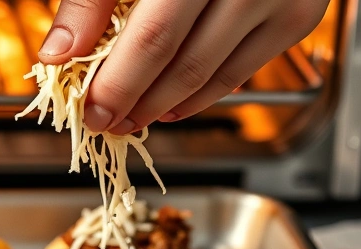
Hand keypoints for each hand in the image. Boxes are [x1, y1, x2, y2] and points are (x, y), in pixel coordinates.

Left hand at [39, 0, 329, 133]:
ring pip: (214, 74)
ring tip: (133, 116)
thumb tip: (60, 53)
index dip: (118, 83)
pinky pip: (243, 71)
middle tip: (107, 121)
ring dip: (167, 106)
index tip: (91, 110)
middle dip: (138, 102)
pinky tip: (171, 102)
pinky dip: (203, 94)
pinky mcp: (299, 16)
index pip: (153, 38)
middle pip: (185, 63)